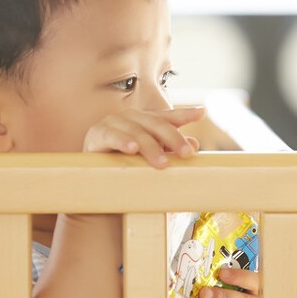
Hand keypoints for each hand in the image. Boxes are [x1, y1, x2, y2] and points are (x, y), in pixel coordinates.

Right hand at [82, 106, 203, 168]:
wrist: (96, 184)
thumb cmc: (127, 169)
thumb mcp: (152, 160)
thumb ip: (171, 151)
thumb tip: (194, 145)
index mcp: (144, 122)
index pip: (167, 117)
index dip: (184, 115)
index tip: (201, 113)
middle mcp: (130, 118)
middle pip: (156, 123)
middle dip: (173, 138)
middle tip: (187, 154)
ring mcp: (112, 123)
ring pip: (136, 131)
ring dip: (150, 146)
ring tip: (162, 162)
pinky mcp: (96, 135)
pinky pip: (111, 135)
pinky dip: (122, 141)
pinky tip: (132, 148)